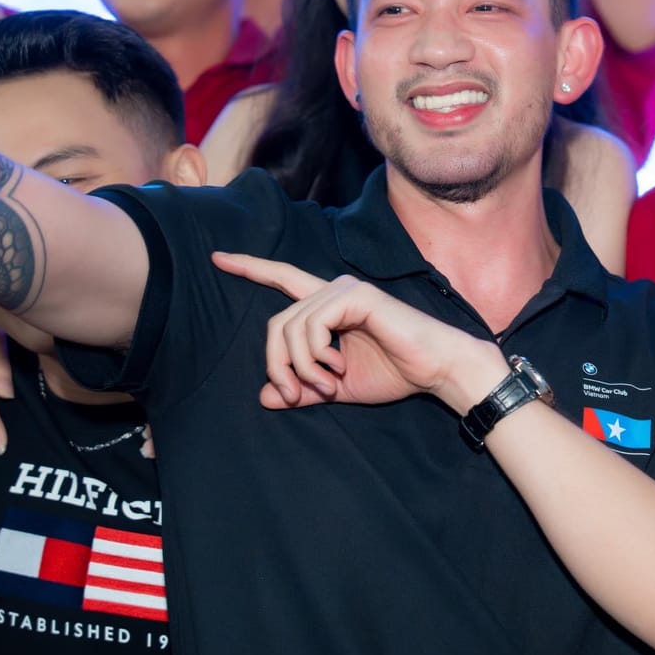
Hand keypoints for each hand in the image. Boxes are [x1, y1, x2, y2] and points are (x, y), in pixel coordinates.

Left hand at [211, 251, 506, 412]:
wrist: (436, 370)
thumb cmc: (395, 373)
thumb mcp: (336, 387)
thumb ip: (302, 389)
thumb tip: (264, 396)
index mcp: (329, 307)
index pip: (283, 280)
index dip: (250, 269)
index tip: (217, 258)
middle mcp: (334, 291)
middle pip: (276, 323)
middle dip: (277, 365)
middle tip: (297, 395)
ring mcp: (346, 290)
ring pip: (290, 327)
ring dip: (300, 367)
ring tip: (326, 386)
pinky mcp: (357, 296)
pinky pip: (312, 324)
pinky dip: (315, 355)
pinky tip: (337, 368)